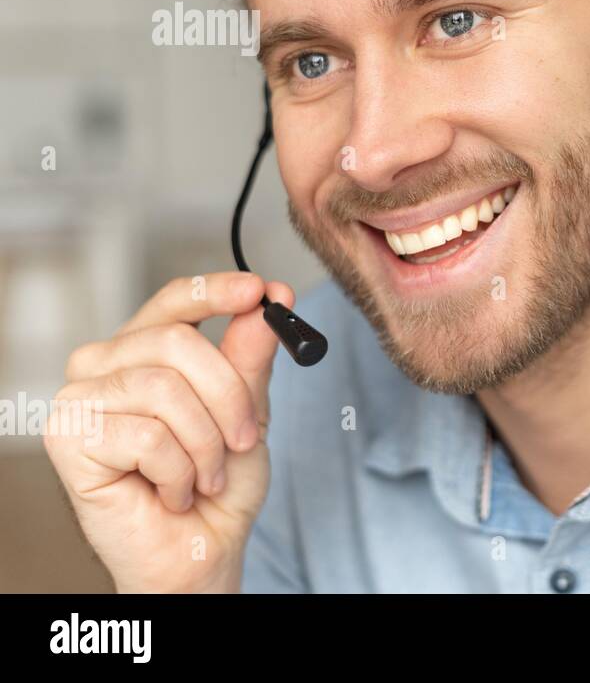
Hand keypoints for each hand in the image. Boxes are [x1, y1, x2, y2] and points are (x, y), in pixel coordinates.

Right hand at [44, 271, 291, 592]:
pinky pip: (146, 434)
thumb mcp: (248, 411)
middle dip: (228, 394)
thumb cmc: (217, 484)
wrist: (201, 551)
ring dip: (204, 443)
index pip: (174, 302)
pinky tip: (172, 491)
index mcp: (142, 351)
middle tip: (243, 439)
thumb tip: (270, 297)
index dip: (216, 291)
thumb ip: (250, 357)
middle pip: (177, 341)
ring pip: (164, 388)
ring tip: (204, 476)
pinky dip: (177, 470)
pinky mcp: (66, 437)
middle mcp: (103, 366)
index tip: (261, 291)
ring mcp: (79, 399)